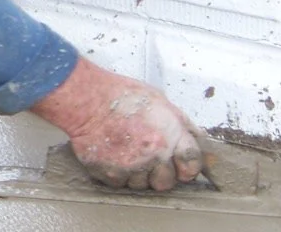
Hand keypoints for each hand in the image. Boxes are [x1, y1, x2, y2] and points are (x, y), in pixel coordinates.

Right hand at [30, 57, 207, 190]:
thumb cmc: (119, 95)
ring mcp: (131, 166)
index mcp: (170, 135)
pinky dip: (116, 173)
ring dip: (136, 174)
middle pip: (166, 182)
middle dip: (160, 174)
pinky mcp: (109, 172)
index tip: (182, 167)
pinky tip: (112, 156)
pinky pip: (119, 183)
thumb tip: (194, 138)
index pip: (192, 164)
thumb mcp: (159, 101)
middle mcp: (154, 154)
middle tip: (149, 160)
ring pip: (141, 185)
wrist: (86, 99)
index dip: (188, 167)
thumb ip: (179, 123)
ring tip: (126, 153)